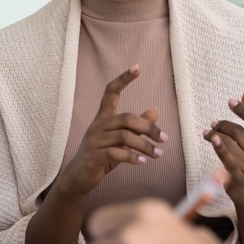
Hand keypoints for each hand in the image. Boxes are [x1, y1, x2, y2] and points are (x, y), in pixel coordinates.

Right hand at [58, 65, 166, 197]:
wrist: (79, 177)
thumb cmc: (103, 155)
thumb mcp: (122, 140)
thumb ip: (137, 127)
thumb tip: (156, 110)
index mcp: (103, 117)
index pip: (111, 92)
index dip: (123, 79)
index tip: (138, 67)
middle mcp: (97, 125)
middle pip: (126, 118)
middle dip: (149, 128)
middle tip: (164, 139)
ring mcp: (93, 140)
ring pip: (124, 136)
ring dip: (145, 146)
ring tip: (158, 154)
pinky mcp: (92, 156)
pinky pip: (116, 153)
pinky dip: (132, 157)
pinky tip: (142, 162)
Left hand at [203, 92, 243, 210]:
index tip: (231, 101)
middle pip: (240, 133)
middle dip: (224, 125)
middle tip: (215, 123)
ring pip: (229, 144)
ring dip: (216, 134)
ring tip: (209, 131)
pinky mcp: (238, 180)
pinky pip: (225, 159)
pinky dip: (217, 146)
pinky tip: (211, 138)